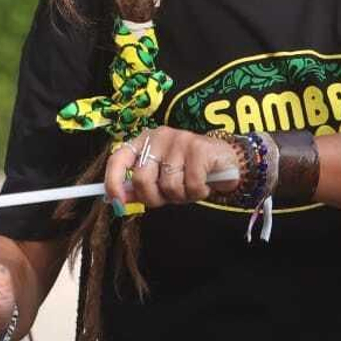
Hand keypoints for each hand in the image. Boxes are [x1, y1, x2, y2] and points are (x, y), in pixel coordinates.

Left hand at [104, 125, 239, 211]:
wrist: (226, 160)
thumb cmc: (189, 171)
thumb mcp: (161, 178)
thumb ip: (140, 186)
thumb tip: (119, 200)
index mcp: (144, 142)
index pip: (118, 158)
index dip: (113, 182)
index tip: (117, 203)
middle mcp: (159, 136)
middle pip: (142, 179)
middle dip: (155, 198)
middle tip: (170, 197)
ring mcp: (179, 139)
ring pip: (168, 186)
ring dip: (181, 196)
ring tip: (191, 187)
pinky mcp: (199, 148)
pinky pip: (191, 185)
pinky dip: (198, 192)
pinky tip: (205, 184)